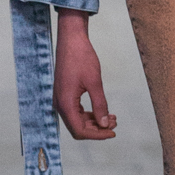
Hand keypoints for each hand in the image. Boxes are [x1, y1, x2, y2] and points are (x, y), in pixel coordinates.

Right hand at [53, 9, 116, 139]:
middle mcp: (60, 104)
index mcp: (65, 103)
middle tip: (114, 123)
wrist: (71, 40)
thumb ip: (100, 105)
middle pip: (78, 128)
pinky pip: (76, 111)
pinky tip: (103, 110)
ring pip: (78, 120)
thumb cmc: (81, 58)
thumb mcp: (95, 82)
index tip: (112, 133)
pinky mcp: (64, 94)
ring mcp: (61, 99)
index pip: (80, 130)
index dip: (97, 135)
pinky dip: (90, 114)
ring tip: (112, 117)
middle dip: (97, 129)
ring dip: (94, 121)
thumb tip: (104, 124)